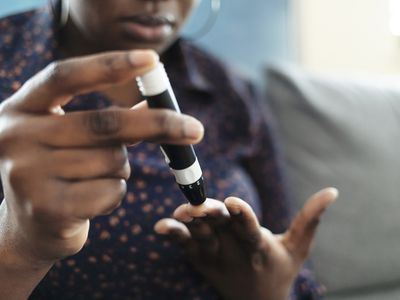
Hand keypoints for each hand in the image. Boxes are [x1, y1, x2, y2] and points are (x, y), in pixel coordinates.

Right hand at [0, 50, 203, 298]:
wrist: (28, 228)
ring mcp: (27, 173)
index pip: (66, 76)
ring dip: (121, 169)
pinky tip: (91, 202)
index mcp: (21, 108)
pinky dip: (115, 194)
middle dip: (158, 125)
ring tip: (94, 179)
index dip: (110, 65)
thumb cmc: (59, 173)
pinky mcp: (47, 208)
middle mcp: (16, 136)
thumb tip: (156, 100)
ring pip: (113, 161)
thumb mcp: (72, 137)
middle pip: (104, 123)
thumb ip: (108, 118)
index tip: (153, 60)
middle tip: (196, 129)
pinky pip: (111, 192)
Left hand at [155, 188, 336, 299]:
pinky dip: (173, 236)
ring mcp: (215, 257)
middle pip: (221, 229)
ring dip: (190, 225)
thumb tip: (333, 191)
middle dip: (211, 215)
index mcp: (258, 247)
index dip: (243, 217)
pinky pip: (184, 246)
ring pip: (200, 237)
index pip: (250, 229)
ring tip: (180, 214)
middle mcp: (234, 252)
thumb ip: (311, 218)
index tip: (234, 202)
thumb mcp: (298, 246)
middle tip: (201, 205)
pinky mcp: (200, 260)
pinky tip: (159, 227)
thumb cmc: (279, 268)